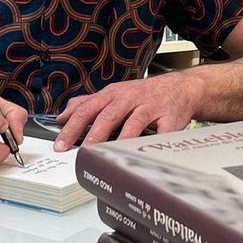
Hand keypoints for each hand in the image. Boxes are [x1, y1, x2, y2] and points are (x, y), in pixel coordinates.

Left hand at [53, 74, 202, 150]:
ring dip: (120, 138)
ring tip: (109, 154)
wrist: (181, 87)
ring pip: (133, 122)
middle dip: (92, 135)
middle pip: (108, 115)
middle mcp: (129, 98)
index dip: (72, 127)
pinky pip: (162, 131)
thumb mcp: (114, 93)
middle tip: (81, 152)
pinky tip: (146, 154)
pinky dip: (154, 143)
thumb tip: (62, 116)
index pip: (87, 109)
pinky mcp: (169, 117)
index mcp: (113, 94)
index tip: (60, 144)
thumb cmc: (144, 94)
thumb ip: (88, 104)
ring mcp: (150, 107)